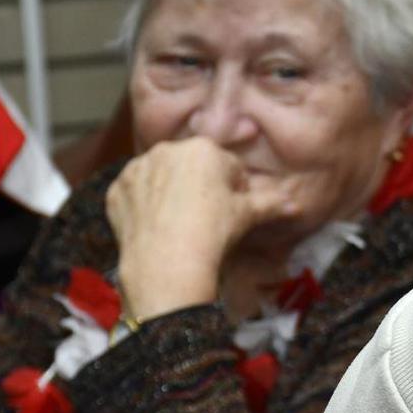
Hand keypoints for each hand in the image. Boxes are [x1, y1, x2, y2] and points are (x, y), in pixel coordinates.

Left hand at [106, 138, 301, 320]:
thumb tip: (296, 205)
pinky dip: (145, 206)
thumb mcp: (247, 216)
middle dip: (200, 187)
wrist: (167, 263)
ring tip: (180, 224)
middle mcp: (167, 149)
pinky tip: (157, 226)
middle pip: (192, 168)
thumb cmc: (213, 233)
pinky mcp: (116, 189)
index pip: (227, 167)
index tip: (231, 212)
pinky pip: (136, 193)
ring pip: (162, 178)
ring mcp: (137, 168)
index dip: (234, 191)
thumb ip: (271, 204)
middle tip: (206, 219)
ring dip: (171, 193)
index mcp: (203, 149)